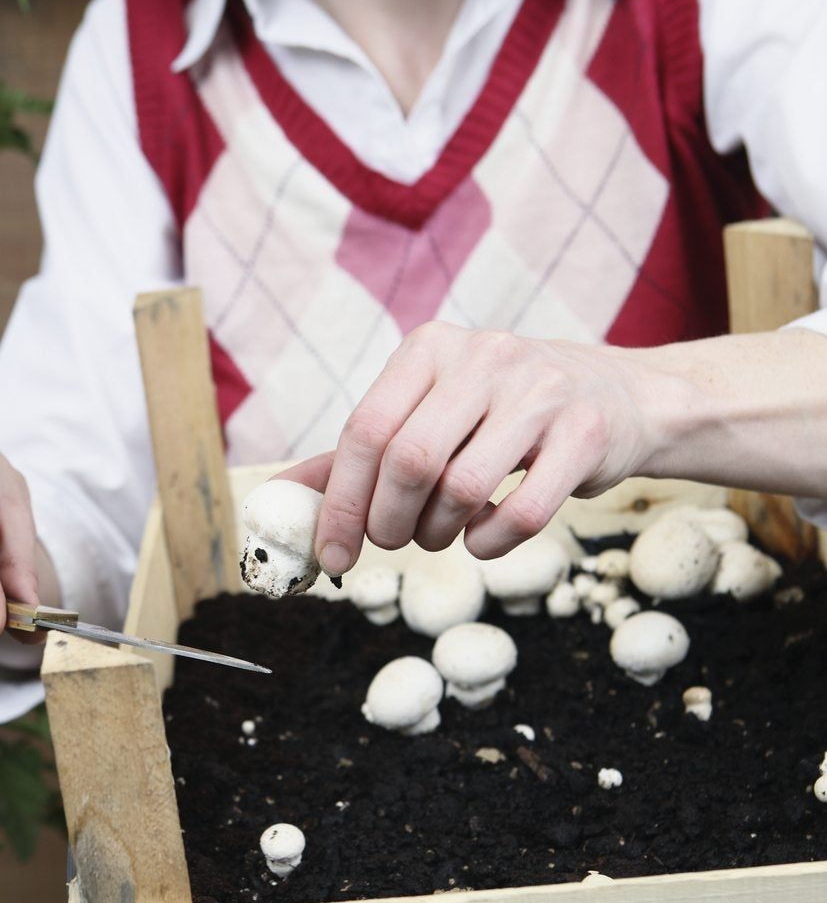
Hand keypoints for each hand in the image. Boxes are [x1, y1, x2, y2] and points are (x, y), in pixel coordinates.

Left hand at [283, 324, 664, 571]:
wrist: (617, 398)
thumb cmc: (501, 414)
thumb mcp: (429, 412)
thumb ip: (361, 452)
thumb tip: (284, 495)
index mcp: (431, 348)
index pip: (366, 430)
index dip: (340, 502)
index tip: (332, 554)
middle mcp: (486, 358)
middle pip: (409, 461)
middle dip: (389, 522)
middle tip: (394, 541)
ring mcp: (541, 392)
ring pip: (463, 489)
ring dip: (439, 533)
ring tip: (442, 532)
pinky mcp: (586, 434)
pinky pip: (521, 513)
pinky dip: (490, 543)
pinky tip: (486, 535)